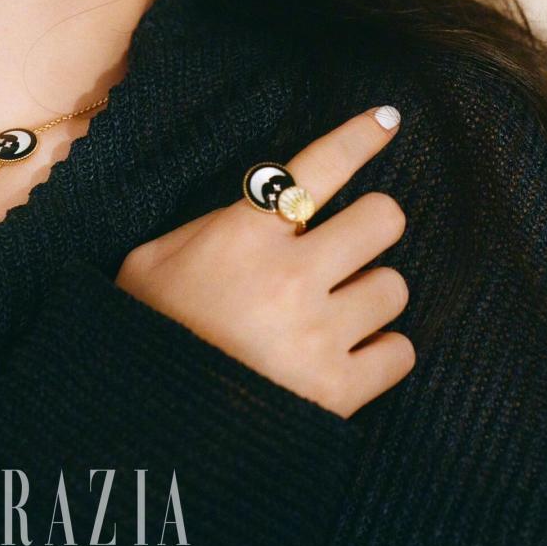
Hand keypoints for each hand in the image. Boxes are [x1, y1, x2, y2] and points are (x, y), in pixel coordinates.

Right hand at [114, 106, 413, 418]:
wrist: (146, 427)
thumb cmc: (147, 329)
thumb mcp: (153, 259)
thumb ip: (208, 227)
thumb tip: (257, 208)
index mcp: (241, 233)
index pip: (316, 167)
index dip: (358, 137)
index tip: (388, 119)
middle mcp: (289, 274)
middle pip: (382, 219)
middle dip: (372, 225)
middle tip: (351, 243)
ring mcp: (318, 333)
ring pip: (394, 287)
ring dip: (371, 294)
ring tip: (337, 311)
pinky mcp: (337, 390)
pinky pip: (400, 353)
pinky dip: (381, 352)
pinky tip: (349, 356)